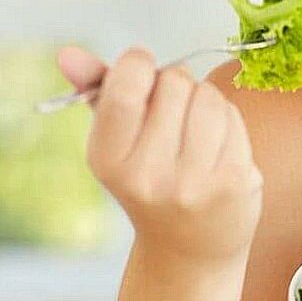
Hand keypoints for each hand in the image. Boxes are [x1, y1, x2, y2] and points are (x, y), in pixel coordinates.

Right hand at [56, 45, 263, 261]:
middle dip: (176, 86)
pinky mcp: (232, 182)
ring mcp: (193, 181)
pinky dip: (228, 122)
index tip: (143, 75)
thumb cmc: (150, 179)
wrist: (189, 247)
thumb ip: (95, 90)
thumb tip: (68, 53)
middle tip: (172, 115)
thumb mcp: (115, 140)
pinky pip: (233, 117)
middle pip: (174, 82)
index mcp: (108, 159)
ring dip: (205, 102)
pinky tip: (217, 149)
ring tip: (195, 132)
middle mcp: (147, 175)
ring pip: (208, 96)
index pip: (126, 85)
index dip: (139, 64)